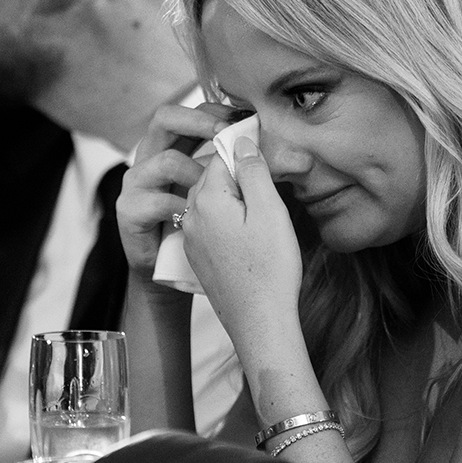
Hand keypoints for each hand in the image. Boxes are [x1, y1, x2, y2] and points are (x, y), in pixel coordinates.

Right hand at [116, 98, 243, 278]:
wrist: (171, 272)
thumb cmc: (204, 228)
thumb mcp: (224, 191)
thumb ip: (239, 167)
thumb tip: (270, 148)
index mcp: (174, 146)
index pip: (190, 112)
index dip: (215, 111)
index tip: (245, 118)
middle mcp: (151, 157)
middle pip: (165, 119)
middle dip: (199, 122)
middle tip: (226, 134)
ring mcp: (137, 182)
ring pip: (166, 160)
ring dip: (197, 172)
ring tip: (219, 192)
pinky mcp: (129, 209)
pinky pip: (158, 201)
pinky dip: (183, 209)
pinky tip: (198, 219)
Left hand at [181, 128, 303, 356]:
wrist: (259, 322)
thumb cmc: (269, 268)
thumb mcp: (269, 210)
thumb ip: (253, 171)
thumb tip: (241, 140)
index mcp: (206, 199)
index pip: (222, 155)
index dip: (246, 149)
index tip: (267, 150)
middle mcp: (191, 216)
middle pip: (213, 177)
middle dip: (238, 174)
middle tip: (269, 181)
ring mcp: (192, 239)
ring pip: (211, 201)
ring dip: (233, 197)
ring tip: (262, 209)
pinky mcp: (199, 257)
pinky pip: (210, 224)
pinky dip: (228, 220)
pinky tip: (249, 234)